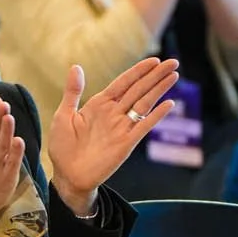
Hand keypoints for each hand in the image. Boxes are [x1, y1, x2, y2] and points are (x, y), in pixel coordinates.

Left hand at [47, 57, 179, 211]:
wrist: (67, 176)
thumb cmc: (63, 147)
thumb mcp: (63, 115)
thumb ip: (73, 92)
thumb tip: (75, 67)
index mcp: (99, 104)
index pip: (123, 83)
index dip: (138, 71)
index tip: (154, 60)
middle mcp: (114, 114)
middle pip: (138, 89)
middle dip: (155, 75)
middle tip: (174, 62)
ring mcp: (122, 128)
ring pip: (144, 103)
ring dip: (159, 89)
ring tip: (174, 75)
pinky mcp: (126, 143)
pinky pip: (144, 126)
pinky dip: (156, 115)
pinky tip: (169, 104)